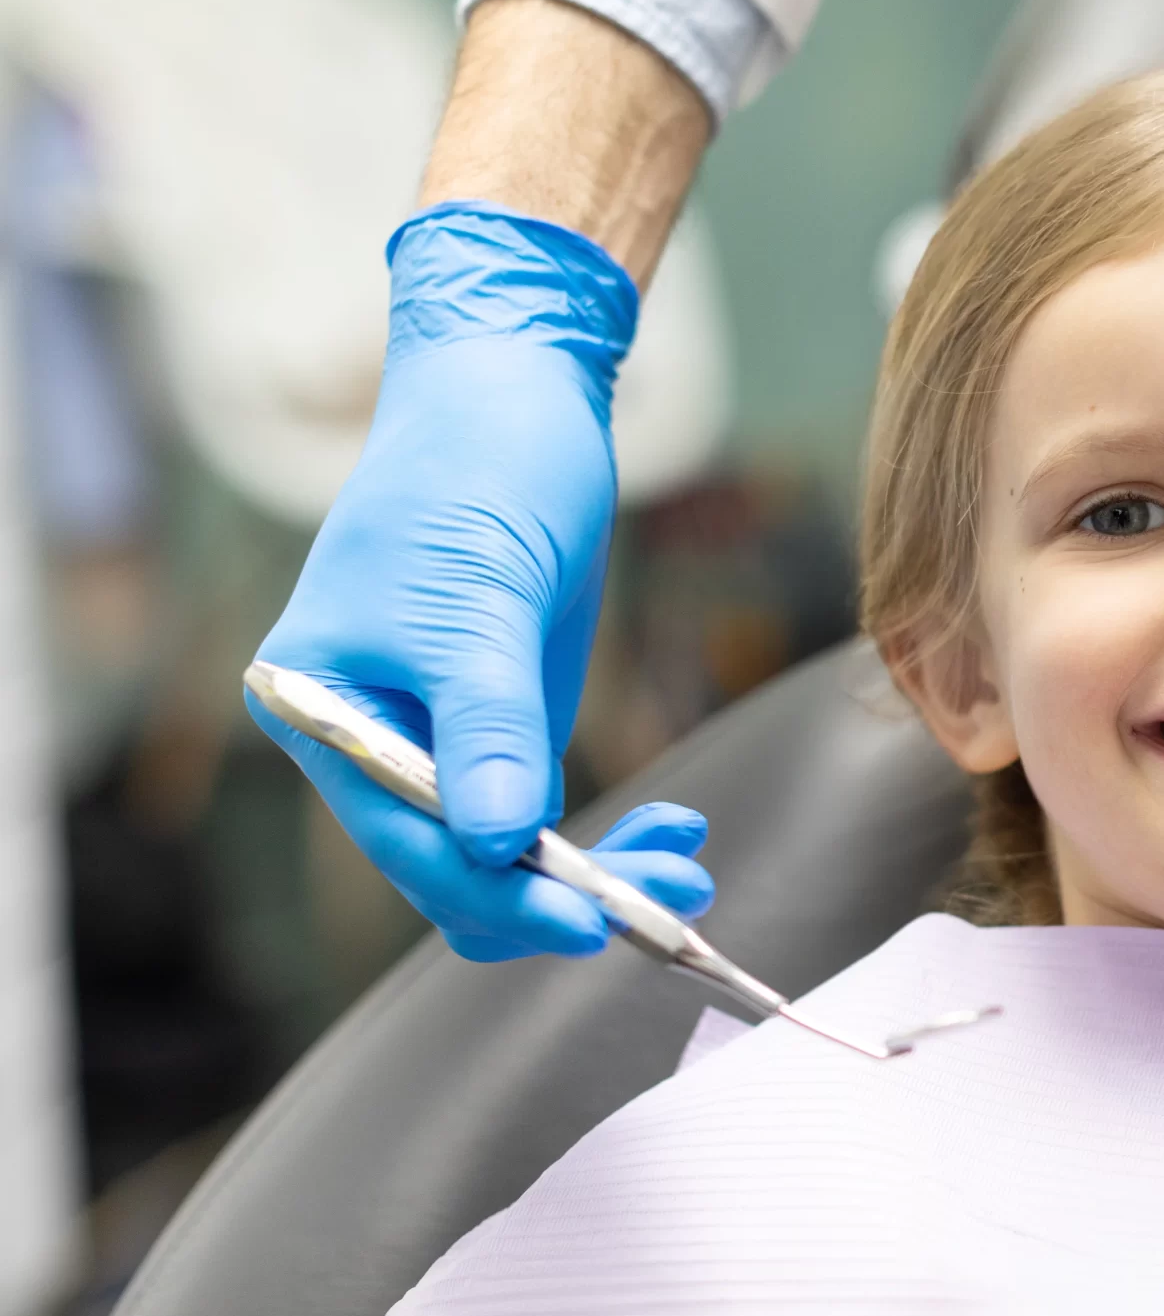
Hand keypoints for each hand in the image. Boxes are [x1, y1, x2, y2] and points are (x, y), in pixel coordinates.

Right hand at [252, 201, 702, 959]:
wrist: (514, 394)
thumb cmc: (476, 471)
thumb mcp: (479, 600)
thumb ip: (487, 725)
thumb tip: (493, 843)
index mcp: (322, 714)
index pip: (411, 846)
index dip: (503, 894)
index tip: (594, 921)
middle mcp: (368, 744)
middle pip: (458, 871)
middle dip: (564, 895)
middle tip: (677, 895)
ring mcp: (437, 739)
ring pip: (506, 859)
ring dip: (599, 878)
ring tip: (689, 866)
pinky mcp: (497, 727)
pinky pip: (537, 821)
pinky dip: (605, 840)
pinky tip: (674, 828)